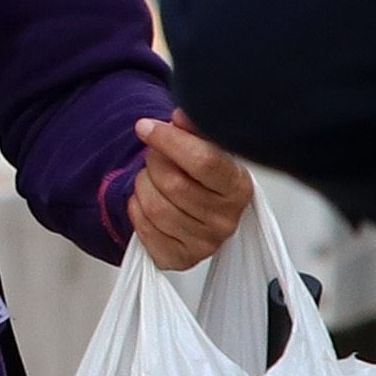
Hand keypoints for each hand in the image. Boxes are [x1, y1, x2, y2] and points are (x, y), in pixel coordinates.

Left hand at [126, 115, 252, 269]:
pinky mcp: (180, 259)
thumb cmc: (203, 176)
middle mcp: (226, 220)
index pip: (204, 161)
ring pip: (154, 206)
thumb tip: (181, 116)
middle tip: (155, 156)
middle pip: (174, 183)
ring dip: (143, 185)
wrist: (199, 209)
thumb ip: (195, 128)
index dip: (169, 140)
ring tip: (152, 178)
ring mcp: (204, 244)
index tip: (146, 126)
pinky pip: (143, 228)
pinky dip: (137, 209)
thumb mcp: (206, 146)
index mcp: (238, 187)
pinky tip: (147, 201)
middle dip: (154, 161)